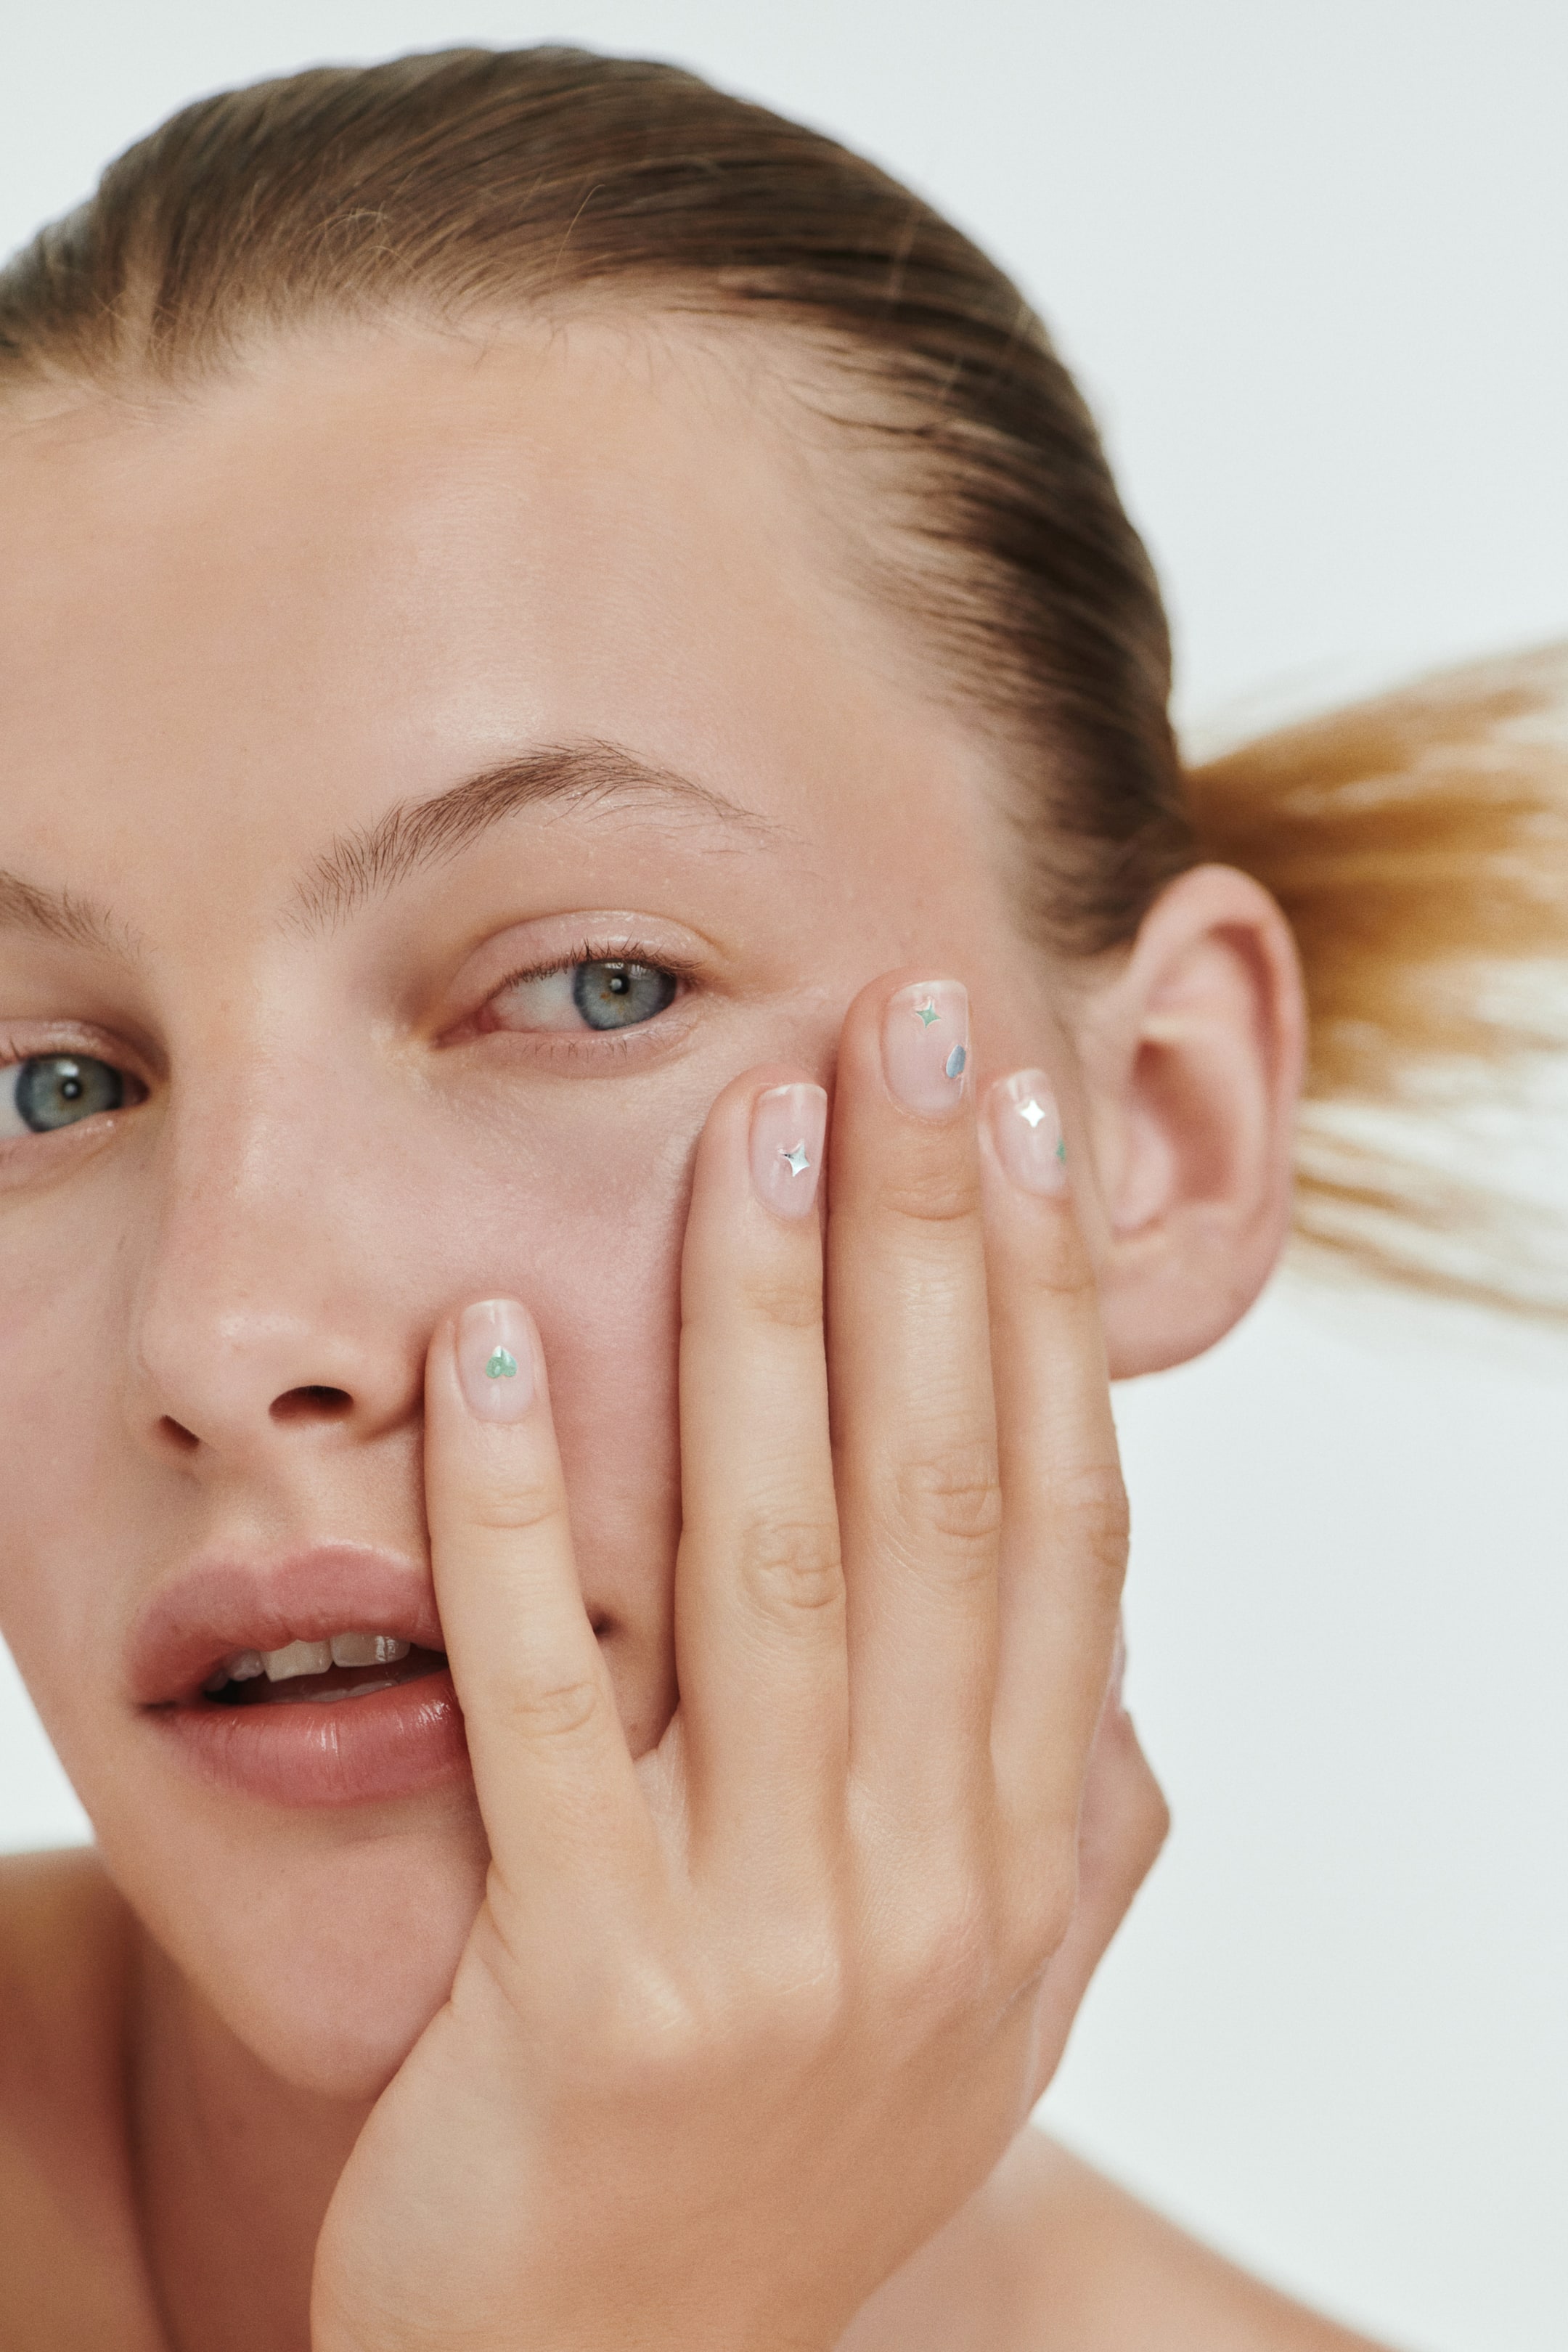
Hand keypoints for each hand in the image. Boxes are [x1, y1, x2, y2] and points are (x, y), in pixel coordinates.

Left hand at [311, 972, 1164, 2351]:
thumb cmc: (791, 2160)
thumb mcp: (982, 2007)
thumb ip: (1067, 1828)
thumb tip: (1120, 1664)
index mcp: (1026, 1853)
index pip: (1062, 1519)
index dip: (1048, 1305)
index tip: (1020, 1117)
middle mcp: (934, 1885)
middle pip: (942, 1494)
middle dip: (930, 1240)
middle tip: (909, 1025)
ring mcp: (774, 1946)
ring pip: (780, 1569)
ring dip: (761, 1323)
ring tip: (753, 1121)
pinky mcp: (592, 2000)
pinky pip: (553, 1712)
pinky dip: (527, 1520)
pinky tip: (498, 1346)